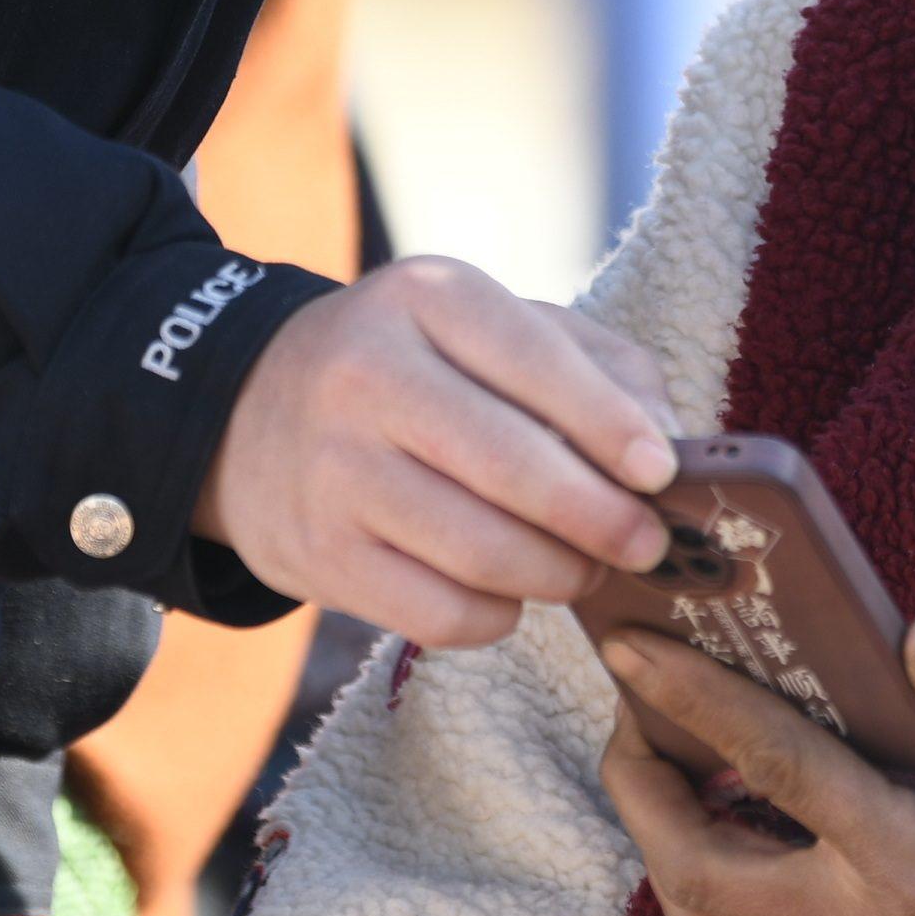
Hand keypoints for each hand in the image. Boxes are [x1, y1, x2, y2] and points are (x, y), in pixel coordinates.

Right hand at [194, 254, 676, 645]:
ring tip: (585, 569)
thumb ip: (598, 369)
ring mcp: (334, 469)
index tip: (662, 475)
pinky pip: (437, 612)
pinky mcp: (318, 554)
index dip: (610, 424)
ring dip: (559, 575)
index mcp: (427, 298)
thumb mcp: (493, 328)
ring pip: (480, 551)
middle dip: (600, 517)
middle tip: (647, 545)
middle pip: (511, 465)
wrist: (245, 410)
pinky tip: (511, 595)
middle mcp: (368, 374)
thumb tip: (669, 448)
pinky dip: (498, 616)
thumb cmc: (415, 368)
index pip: (534, 359)